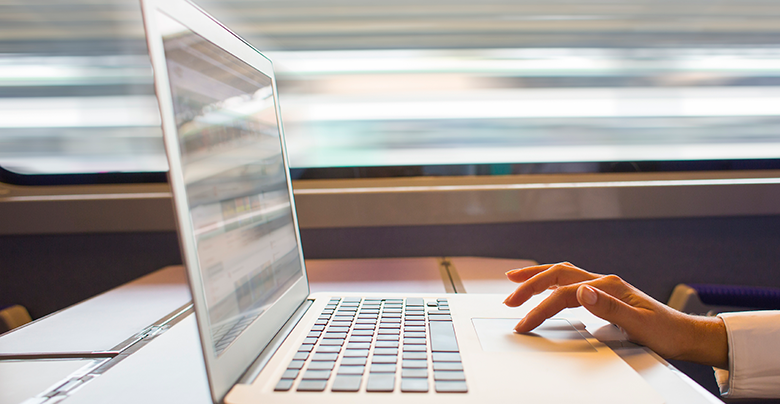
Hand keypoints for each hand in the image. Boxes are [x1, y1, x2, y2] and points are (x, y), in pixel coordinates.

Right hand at [503, 262, 727, 367]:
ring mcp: (603, 287)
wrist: (685, 335)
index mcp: (609, 287)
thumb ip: (609, 307)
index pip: (564, 293)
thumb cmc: (666, 332)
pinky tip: (544, 288)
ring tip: (515, 281)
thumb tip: (582, 292)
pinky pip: (569, 283)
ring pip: (561, 275)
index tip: (525, 323)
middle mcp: (604, 283)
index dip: (541, 307)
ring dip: (536, 277)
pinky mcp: (604, 295)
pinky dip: (551, 283)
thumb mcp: (639, 324)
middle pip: (557, 275)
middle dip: (529, 284)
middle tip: (510, 299)